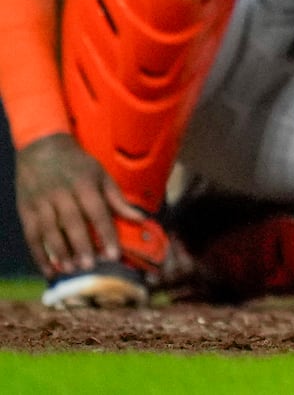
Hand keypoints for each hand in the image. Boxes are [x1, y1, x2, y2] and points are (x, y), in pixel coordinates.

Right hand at [15, 132, 138, 276]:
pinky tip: (49, 269)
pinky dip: (39, 254)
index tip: (114, 254)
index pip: (97, 212)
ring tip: (71, 269)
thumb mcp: (101, 175)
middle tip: (91, 266)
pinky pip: (31, 236)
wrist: (42, 149)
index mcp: (84, 184)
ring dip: (60, 252)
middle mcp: (61, 194)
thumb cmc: (78, 165)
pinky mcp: (26, 210)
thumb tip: (141, 219)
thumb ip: (118, 199)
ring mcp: (41, 203)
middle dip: (81, 245)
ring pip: (49, 231)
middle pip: (72, 223)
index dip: (106, 234)